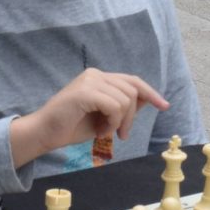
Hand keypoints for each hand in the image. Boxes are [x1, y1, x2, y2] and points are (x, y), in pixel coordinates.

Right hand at [8, 68, 167, 167]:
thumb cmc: (71, 127)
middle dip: (132, 117)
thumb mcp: (104, 117)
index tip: (164, 105)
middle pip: (133, 90)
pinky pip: (114, 106)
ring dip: (119, 122)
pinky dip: (112, 123)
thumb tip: (148, 100)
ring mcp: (90, 81)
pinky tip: (99, 131)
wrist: (45, 133)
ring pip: (125, 100)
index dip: (151, 92)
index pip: (132, 81)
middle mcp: (95, 74)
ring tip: (103, 132)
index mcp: (99, 78)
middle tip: (120, 135)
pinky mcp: (85, 92)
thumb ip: (123, 107)